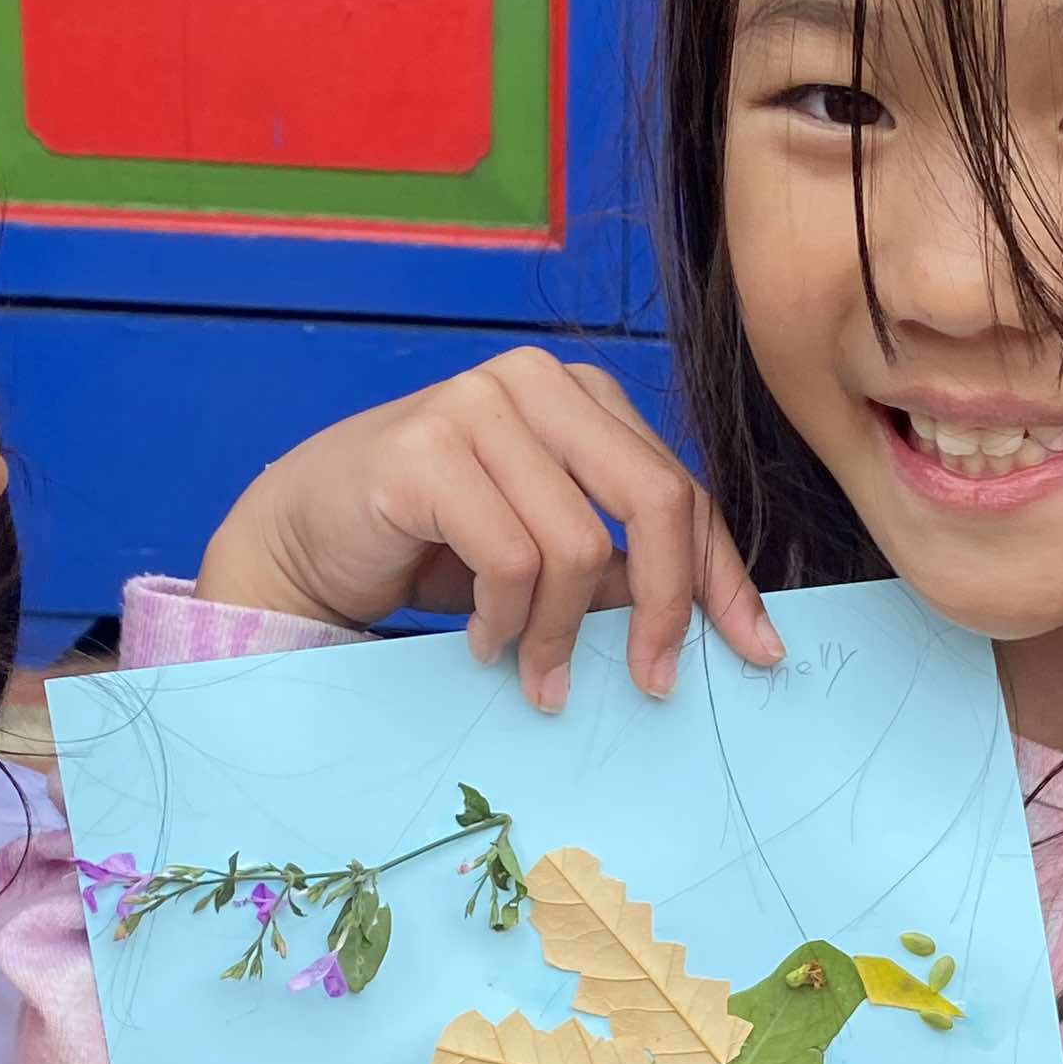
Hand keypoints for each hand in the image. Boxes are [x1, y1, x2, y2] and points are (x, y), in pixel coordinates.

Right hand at [194, 347, 784, 712]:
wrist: (307, 532)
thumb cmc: (434, 541)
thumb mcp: (545, 552)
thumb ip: (621, 569)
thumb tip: (715, 625)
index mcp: (581, 395)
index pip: (681, 486)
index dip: (722, 576)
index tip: (755, 649)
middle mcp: (536, 381)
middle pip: (655, 500)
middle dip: (666, 607)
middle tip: (649, 682)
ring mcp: (478, 405)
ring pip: (579, 547)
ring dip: (560, 634)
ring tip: (533, 671)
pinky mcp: (425, 449)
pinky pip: (509, 560)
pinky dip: (504, 622)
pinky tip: (482, 641)